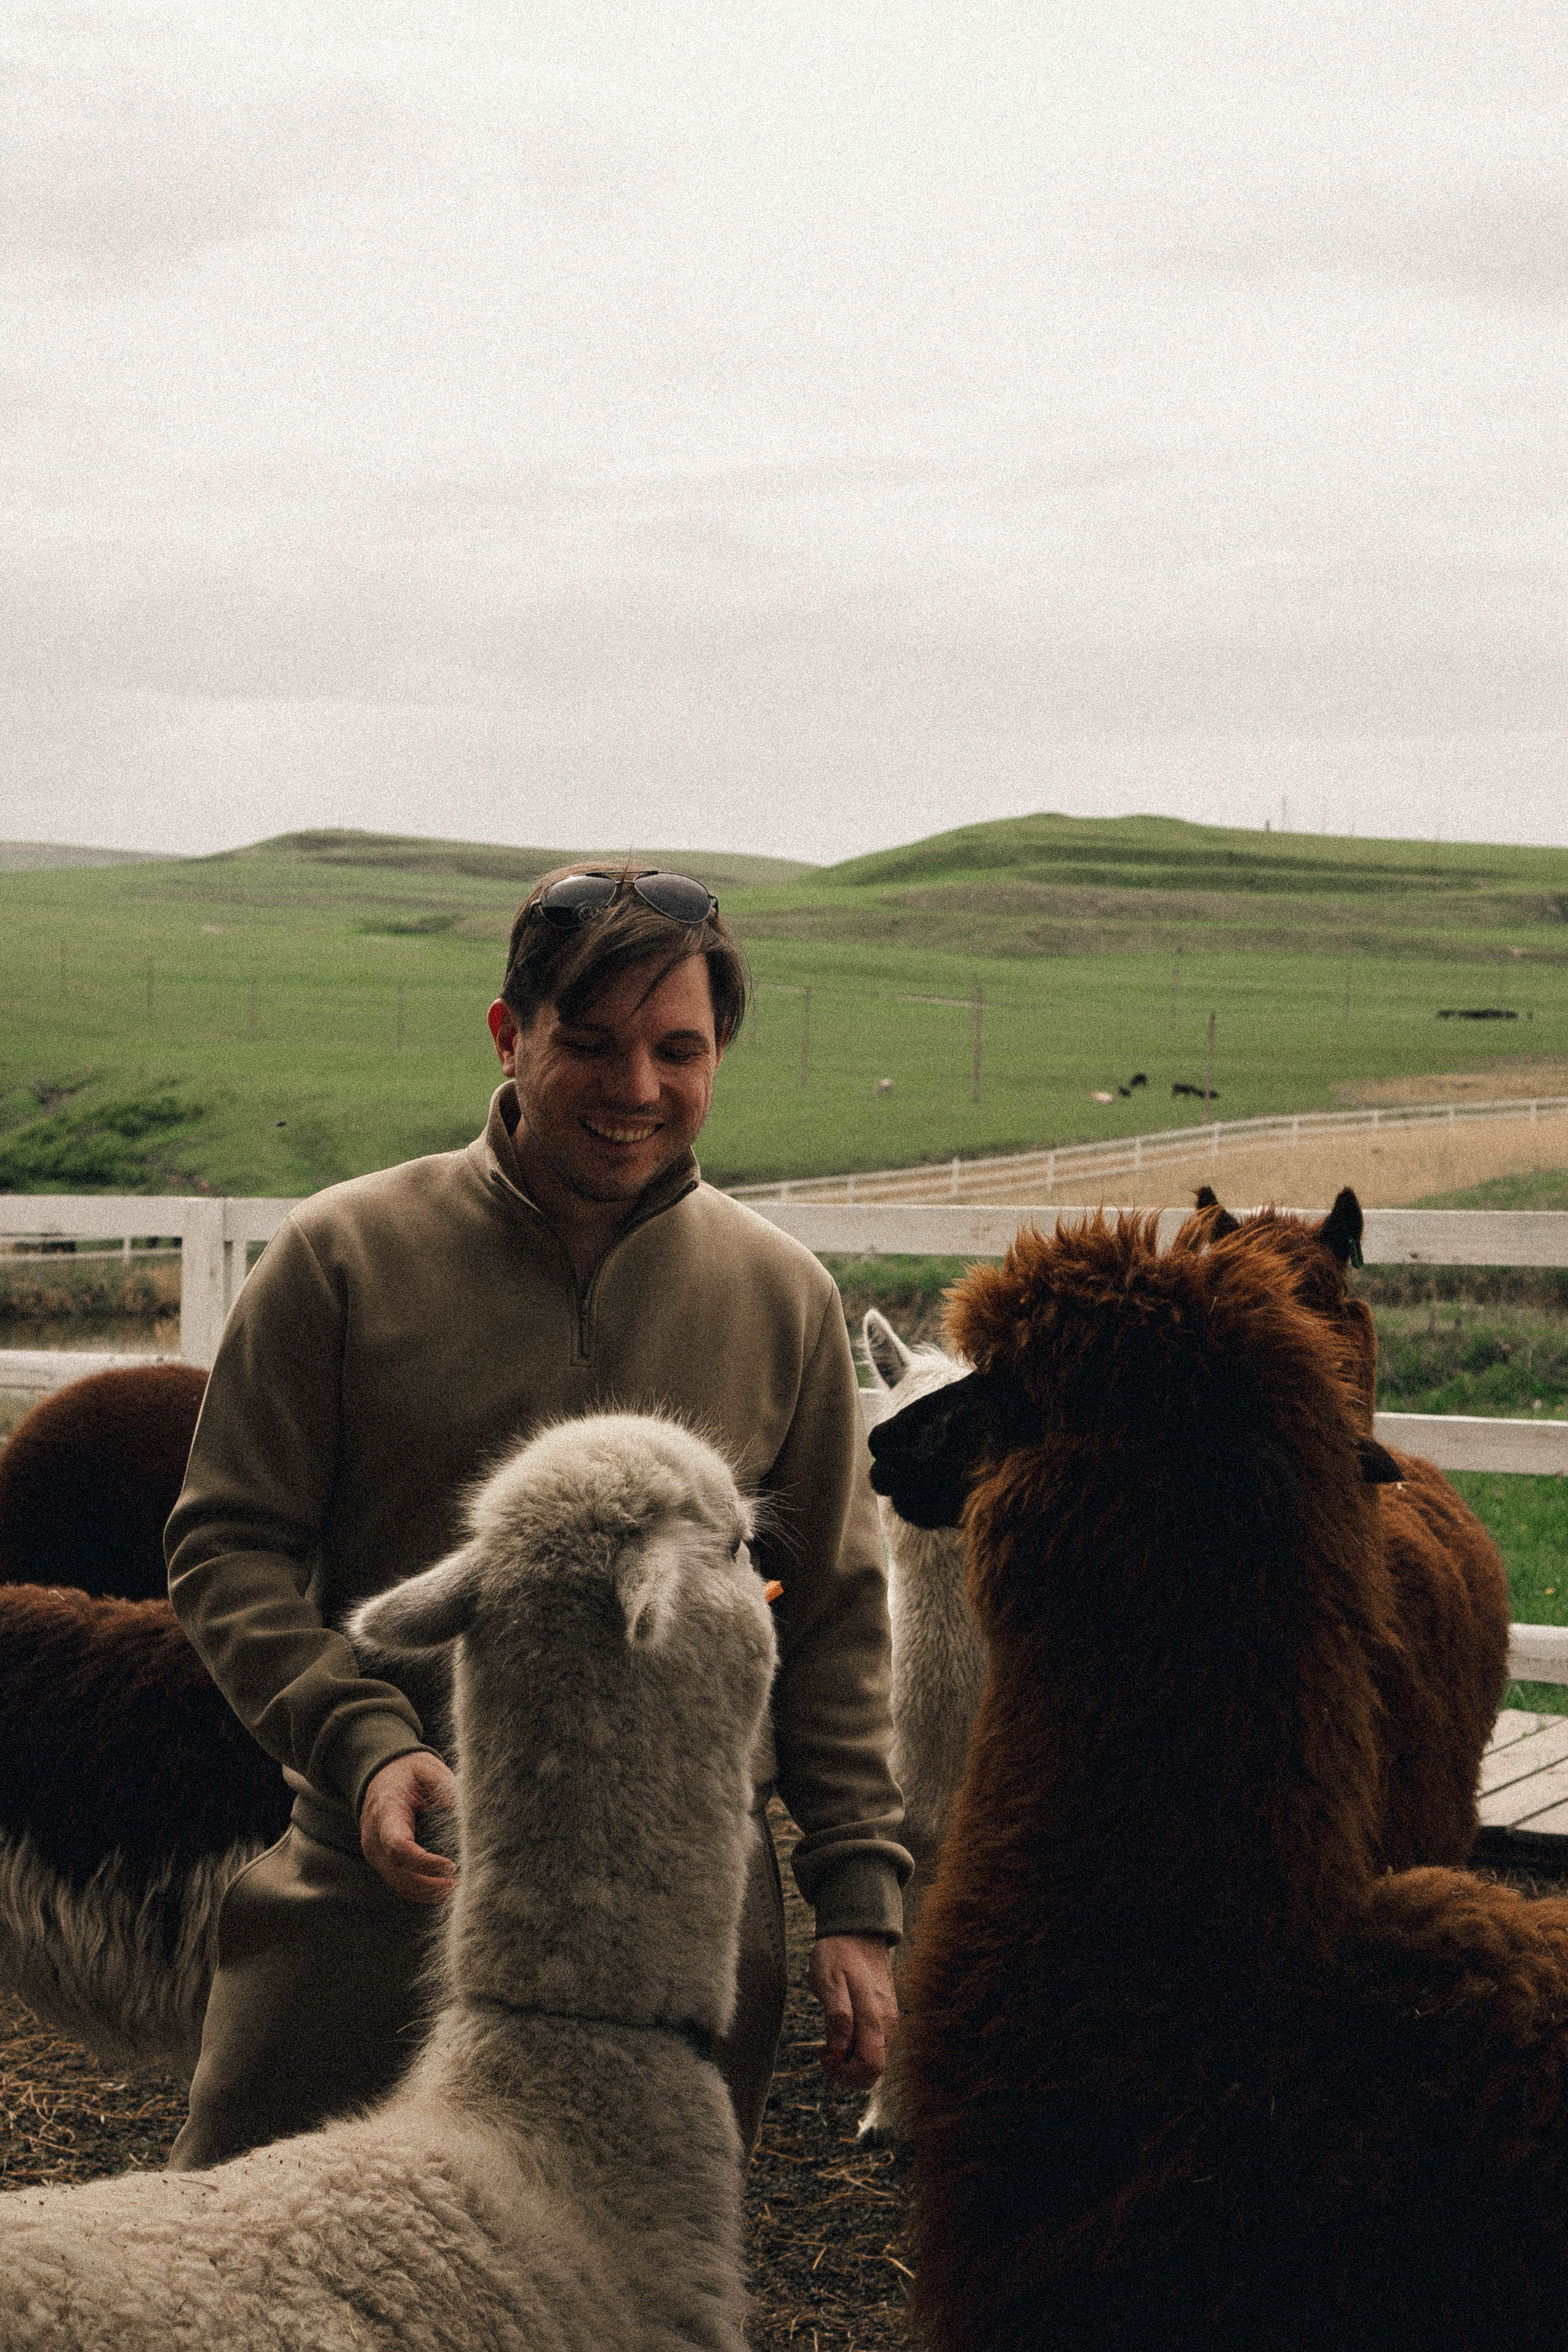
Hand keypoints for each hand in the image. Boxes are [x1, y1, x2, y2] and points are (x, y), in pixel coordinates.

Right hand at [360, 1751, 458, 1903]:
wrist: (382, 1774)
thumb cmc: (408, 1771)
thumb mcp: (427, 1769)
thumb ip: (446, 1788)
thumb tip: (470, 1814)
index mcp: (385, 1812)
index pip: (398, 1846)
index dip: (424, 1863)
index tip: (451, 1866)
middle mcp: (374, 1837)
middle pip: (399, 1873)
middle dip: (431, 1884)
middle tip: (462, 1884)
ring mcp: (375, 1852)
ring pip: (399, 1884)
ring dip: (429, 1892)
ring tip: (457, 1888)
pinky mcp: (382, 1861)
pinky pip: (400, 1883)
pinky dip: (422, 1890)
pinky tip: (444, 1888)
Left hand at [807, 1933, 898, 2088]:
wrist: (858, 1931)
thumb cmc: (839, 1954)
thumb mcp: (829, 1980)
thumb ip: (837, 2016)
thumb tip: (839, 2050)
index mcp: (876, 2018)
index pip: (870, 2068)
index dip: (844, 2072)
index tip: (823, 2052)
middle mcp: (888, 2025)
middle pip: (873, 2070)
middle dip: (846, 2070)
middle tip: (824, 2049)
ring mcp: (888, 2021)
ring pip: (872, 2058)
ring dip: (848, 2057)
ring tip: (829, 2032)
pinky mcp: (885, 2016)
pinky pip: (872, 2043)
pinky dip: (854, 2045)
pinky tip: (840, 2025)